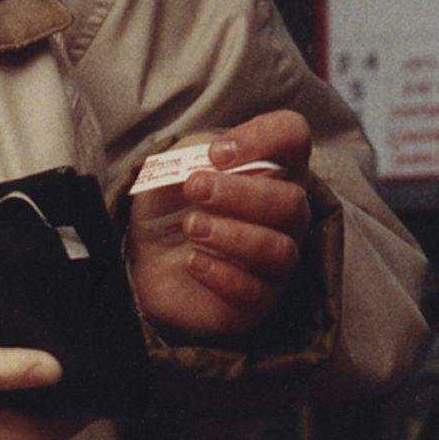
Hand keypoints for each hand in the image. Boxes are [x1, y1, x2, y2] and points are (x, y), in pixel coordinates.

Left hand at [126, 110, 313, 339]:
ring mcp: (276, 262)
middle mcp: (284, 216)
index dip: (264, 138)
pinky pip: (256, 293)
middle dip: (240, 193)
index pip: (293, 137)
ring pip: (279, 250)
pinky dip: (222, 275)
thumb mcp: (174, 165)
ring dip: (230, 235)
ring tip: (191, 227)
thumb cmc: (170, 206)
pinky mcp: (257, 301)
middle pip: (291, 202)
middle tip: (194, 188)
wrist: (145, 259)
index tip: (217, 153)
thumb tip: (219, 159)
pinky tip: (192, 262)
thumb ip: (195, 151)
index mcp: (272, 170)